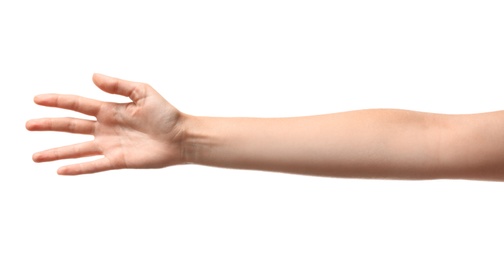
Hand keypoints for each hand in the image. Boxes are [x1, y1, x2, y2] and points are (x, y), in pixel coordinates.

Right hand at [26, 74, 185, 174]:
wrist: (181, 137)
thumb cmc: (166, 113)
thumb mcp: (143, 92)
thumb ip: (118, 85)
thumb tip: (92, 76)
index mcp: (110, 109)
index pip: (78, 104)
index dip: (58, 101)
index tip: (37, 99)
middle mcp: (106, 127)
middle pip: (71, 126)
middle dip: (49, 125)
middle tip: (28, 125)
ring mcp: (110, 145)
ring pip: (77, 149)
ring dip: (56, 152)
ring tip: (35, 156)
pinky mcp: (118, 160)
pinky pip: (93, 165)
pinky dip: (77, 168)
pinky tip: (60, 170)